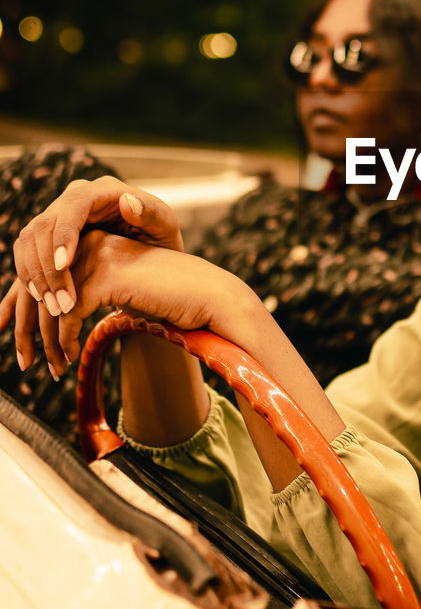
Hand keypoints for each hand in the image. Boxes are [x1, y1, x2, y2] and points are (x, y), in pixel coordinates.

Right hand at [9, 176, 182, 320]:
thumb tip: (127, 201)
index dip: (63, 235)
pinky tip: (43, 299)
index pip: (73, 206)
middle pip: (44, 225)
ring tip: (53, 307)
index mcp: (102, 190)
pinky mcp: (48, 235)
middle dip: (47, 266)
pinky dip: (30, 275)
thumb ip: (151, 214)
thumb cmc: (160, 238)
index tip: (63, 265)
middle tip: (60, 302)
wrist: (149, 250)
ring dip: (35, 275)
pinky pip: (27, 252)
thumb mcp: (165, 227)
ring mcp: (58, 215)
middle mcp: (75, 197)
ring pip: (29, 240)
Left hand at [12, 231, 226, 377]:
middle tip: (30, 362)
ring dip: (48, 342)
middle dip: (29, 331)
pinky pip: (69, 314)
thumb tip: (49, 313)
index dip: (26, 312)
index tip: (28, 343)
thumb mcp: (118, 290)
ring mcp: (98, 257)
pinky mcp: (108, 277)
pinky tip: (72, 356)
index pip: (41, 276)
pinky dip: (66, 340)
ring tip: (55, 367)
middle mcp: (89, 243)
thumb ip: (85, 291)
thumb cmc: (165, 297)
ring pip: (50, 305)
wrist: (206, 296)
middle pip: (38, 289)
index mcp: (90, 241)